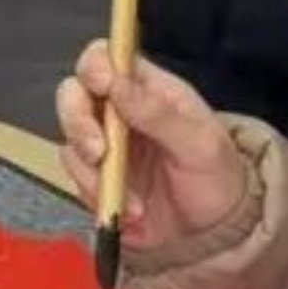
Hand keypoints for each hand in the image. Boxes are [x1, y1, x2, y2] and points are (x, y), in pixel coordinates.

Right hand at [55, 44, 248, 248]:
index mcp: (149, 89)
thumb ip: (158, 113)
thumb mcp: (200, 144)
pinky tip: (133, 213)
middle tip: (99, 152)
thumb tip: (116, 82)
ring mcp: (104, 145)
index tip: (101, 86)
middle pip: (73, 94)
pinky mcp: (96, 179)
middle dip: (77, 121)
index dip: (94, 65)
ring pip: (70, 141)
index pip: (107, 57)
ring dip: (92, 173)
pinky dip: (98, 197)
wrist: (217, 230)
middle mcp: (119, 111)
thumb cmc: (217, 175)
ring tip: (134, 201)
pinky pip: (76, 180)